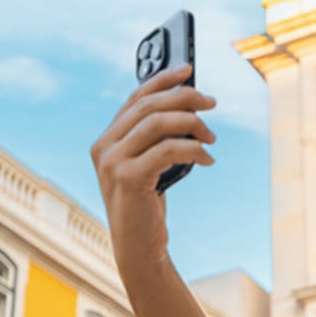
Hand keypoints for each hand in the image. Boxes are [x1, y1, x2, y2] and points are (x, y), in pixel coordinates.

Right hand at [90, 64, 216, 275]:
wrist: (138, 247)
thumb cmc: (147, 205)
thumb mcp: (149, 166)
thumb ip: (156, 139)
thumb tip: (190, 106)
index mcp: (105, 140)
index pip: (135, 98)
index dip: (162, 79)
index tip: (188, 69)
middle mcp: (103, 147)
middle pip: (149, 105)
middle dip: (185, 98)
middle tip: (212, 103)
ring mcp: (112, 163)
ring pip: (158, 123)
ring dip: (193, 124)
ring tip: (211, 137)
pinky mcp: (129, 178)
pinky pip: (168, 149)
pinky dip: (194, 149)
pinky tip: (208, 159)